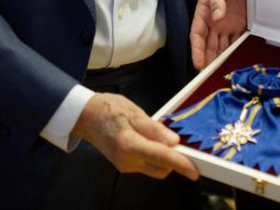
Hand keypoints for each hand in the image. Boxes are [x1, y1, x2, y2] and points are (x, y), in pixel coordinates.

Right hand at [72, 93, 197, 180]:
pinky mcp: (125, 165)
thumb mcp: (133, 112)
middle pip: (160, 167)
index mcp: (128, 145)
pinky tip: (151, 141)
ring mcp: (125, 165)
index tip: (194, 171)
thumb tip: (173, 141)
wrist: (85, 116)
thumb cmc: (107, 109)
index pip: (160, 157)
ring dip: (165, 158)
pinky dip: (155, 156)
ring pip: (155, 168)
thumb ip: (154, 128)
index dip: (180, 164)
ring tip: (161, 137)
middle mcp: (126, 160)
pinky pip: (147, 165)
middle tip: (182, 145)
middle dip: (174, 160)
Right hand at [190, 0, 246, 69]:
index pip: (197, 35)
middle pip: (208, 45)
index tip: (198, 63)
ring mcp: (225, 26)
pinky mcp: (238, 26)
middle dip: (208, 60)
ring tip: (221, 74)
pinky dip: (234, 52)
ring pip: (220, 47)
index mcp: (203, 13)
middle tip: (209, 76)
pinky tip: (235, 62)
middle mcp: (213, 23)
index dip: (196, 50)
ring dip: (220, 60)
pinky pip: (235, 42)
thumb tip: (217, 17)